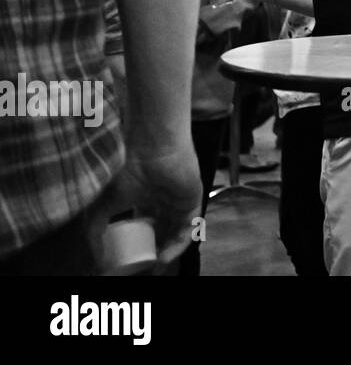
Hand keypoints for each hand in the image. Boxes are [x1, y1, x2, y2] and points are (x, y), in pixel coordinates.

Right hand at [97, 138, 202, 269]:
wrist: (151, 146)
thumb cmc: (126, 168)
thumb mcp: (102, 204)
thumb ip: (96, 229)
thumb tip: (95, 258)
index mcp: (142, 197)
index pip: (143, 226)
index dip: (137, 244)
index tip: (127, 262)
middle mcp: (161, 199)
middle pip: (161, 231)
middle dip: (152, 251)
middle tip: (143, 268)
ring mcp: (178, 200)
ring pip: (174, 232)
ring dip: (166, 252)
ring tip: (154, 267)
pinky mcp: (192, 200)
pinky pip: (188, 228)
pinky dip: (178, 244)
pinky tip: (165, 256)